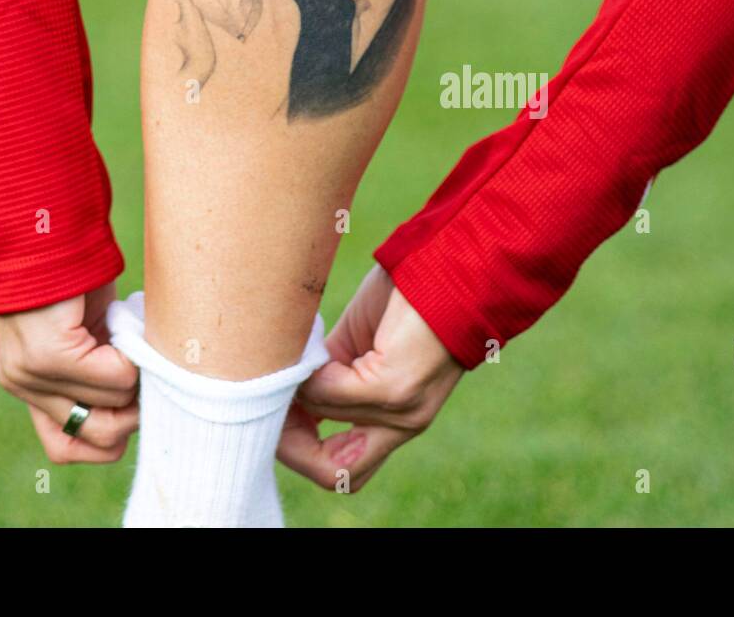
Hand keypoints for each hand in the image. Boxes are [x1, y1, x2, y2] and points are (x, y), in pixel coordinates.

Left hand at [0, 282, 139, 463]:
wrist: (42, 223)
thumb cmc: (73, 270)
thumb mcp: (83, 330)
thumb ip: (96, 364)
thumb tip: (144, 394)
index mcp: (27, 386)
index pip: (64, 448)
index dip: (108, 434)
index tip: (128, 395)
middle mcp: (23, 387)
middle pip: (99, 439)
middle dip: (135, 412)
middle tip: (142, 367)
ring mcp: (33, 375)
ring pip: (114, 409)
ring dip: (139, 377)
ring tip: (132, 337)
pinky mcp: (50, 355)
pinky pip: (116, 377)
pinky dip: (135, 355)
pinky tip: (125, 323)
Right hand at [277, 264, 462, 490]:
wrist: (459, 259)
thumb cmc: (408, 294)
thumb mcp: (361, 348)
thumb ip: (329, 376)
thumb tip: (280, 391)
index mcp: (397, 418)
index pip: (343, 471)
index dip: (301, 451)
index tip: (279, 413)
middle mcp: (405, 423)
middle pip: (335, 475)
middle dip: (290, 443)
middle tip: (274, 399)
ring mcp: (403, 409)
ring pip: (321, 419)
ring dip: (296, 389)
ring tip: (295, 358)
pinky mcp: (395, 385)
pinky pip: (330, 393)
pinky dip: (311, 371)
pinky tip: (316, 346)